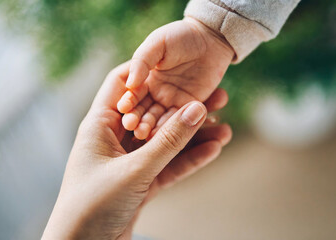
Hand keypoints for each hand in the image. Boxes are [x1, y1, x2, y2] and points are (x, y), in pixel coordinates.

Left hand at [42, 62, 231, 239]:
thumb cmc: (92, 206)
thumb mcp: (134, 170)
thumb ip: (168, 141)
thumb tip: (197, 109)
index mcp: (99, 125)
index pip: (123, 85)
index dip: (151, 73)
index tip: (180, 66)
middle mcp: (114, 139)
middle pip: (154, 115)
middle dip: (184, 107)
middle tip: (219, 98)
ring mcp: (130, 161)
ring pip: (166, 142)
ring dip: (194, 136)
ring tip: (225, 126)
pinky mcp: (141, 182)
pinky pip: (169, 165)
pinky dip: (190, 159)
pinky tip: (214, 149)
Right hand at [117, 17, 233, 139]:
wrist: (211, 38)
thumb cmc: (181, 36)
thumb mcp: (158, 43)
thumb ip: (142, 61)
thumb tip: (131, 83)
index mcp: (144, 80)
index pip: (134, 95)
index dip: (129, 102)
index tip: (124, 109)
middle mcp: (156, 93)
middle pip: (144, 111)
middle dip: (138, 120)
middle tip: (134, 129)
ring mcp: (172, 101)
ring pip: (160, 119)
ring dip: (153, 128)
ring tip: (147, 136)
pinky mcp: (189, 106)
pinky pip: (180, 120)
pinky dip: (173, 128)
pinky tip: (166, 136)